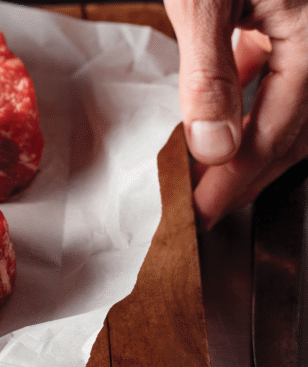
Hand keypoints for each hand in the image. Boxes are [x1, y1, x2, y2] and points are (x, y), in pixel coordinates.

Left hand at [164, 0, 307, 229]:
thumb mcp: (203, 2)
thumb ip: (209, 74)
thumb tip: (214, 147)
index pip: (277, 133)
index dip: (233, 181)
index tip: (200, 214)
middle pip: (293, 131)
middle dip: (244, 175)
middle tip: (200, 209)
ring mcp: (307, 33)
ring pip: (288, 108)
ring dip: (246, 144)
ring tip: (202, 172)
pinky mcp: (289, 21)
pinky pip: (278, 75)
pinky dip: (248, 104)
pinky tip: (219, 119)